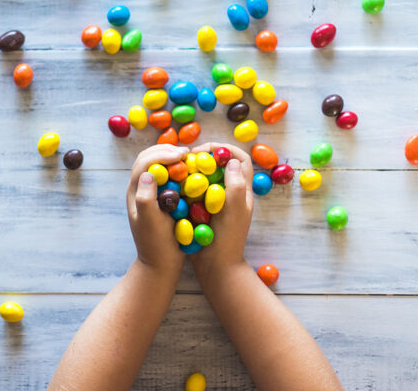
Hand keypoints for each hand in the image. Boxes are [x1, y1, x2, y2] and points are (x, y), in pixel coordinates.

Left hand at [127, 144, 189, 277]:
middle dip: (166, 150)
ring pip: (157, 165)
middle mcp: (140, 189)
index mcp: (135, 192)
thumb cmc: (156, 245)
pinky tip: (191, 171)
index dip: (162, 154)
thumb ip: (146, 199)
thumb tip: (149, 174)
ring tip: (189, 157)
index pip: (144, 163)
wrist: (160, 265)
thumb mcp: (151, 223)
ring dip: (171, 157)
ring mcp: (150, 193)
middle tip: (186, 152)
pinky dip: (178, 169)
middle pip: (148, 158)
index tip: (182, 154)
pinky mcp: (161, 199)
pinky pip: (167, 176)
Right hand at [188, 142, 253, 284]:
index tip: (205, 149)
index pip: (239, 159)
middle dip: (205, 156)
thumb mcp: (235, 211)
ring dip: (194, 169)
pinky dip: (186, 185)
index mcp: (243, 191)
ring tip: (180, 168)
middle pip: (221, 164)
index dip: (224, 149)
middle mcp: (231, 193)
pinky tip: (175, 185)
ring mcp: (217, 202)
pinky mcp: (203, 210)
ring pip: (207, 176)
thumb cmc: (228, 240)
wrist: (217, 268)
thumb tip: (231, 161)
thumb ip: (236, 186)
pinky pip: (195, 190)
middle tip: (188, 157)